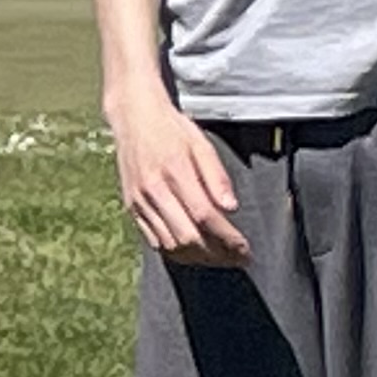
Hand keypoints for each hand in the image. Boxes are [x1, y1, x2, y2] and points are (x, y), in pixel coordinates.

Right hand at [108, 86, 247, 266]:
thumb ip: (217, 176)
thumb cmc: (171, 129)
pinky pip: (154, 240)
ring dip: (198, 257)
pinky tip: (193, 251)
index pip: (204, 216)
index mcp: (174, 172)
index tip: (245, 248)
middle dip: (216, 253)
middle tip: (237, 258)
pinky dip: (176, 252)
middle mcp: (153, 191)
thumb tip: (230, 207)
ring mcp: (139, 202)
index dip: (227, 238)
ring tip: (219, 257)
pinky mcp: (132, 208)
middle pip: (187, 237)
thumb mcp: (201, 144)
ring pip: (169, 244)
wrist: (133, 118)